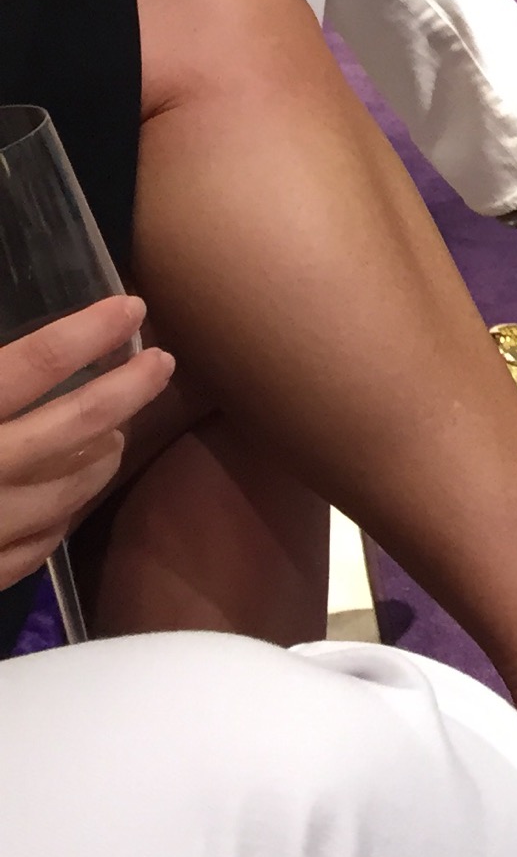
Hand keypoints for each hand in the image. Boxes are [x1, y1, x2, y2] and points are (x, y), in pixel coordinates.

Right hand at [0, 297, 172, 593]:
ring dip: (101, 455)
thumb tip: (14, 362)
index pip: (27, 369)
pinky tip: (71, 497)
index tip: (127, 308)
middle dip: (123, 393)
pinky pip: (33, 548)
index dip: (83, 335)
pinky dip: (61, 516)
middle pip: (66, 432)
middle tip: (161, 361)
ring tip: (121, 427)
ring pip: (62, 493)